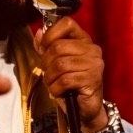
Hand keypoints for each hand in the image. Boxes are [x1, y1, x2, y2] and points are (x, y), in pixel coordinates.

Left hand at [34, 17, 108, 132]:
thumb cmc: (70, 85)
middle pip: (58, 46)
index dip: (50, 34)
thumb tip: (38, 33)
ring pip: (60, 64)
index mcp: (84, 40)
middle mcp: (92, 50)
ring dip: (50, 78)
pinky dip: (55, 88)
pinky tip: (58, 92)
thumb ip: (47, 47)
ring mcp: (94, 64)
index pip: (66, 23)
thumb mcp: (55, 63)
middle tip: (48, 73)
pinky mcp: (92, 80)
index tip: (44, 47)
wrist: (84, 109)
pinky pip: (65, 80)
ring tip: (53, 84)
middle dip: (46, 62)